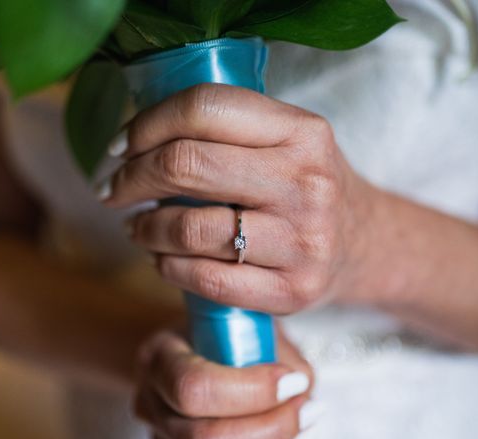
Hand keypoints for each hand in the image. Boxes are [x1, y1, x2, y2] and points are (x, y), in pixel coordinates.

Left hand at [103, 83, 377, 312]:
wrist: (363, 244)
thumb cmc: (305, 187)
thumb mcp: (287, 142)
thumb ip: (227, 133)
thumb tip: (134, 144)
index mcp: (302, 131)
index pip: (205, 108)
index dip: (146, 125)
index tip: (121, 147)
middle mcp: (306, 182)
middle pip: (187, 165)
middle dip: (131, 178)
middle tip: (114, 188)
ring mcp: (303, 241)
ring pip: (190, 229)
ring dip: (144, 228)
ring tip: (136, 227)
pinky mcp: (293, 291)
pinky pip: (206, 279)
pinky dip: (167, 267)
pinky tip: (161, 259)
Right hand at [134, 328, 319, 438]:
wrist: (201, 349)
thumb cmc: (228, 332)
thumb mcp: (249, 322)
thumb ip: (274, 350)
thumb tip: (299, 385)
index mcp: (160, 357)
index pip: (193, 386)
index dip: (252, 391)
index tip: (293, 381)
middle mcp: (152, 404)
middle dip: (268, 431)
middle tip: (305, 409)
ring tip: (306, 427)